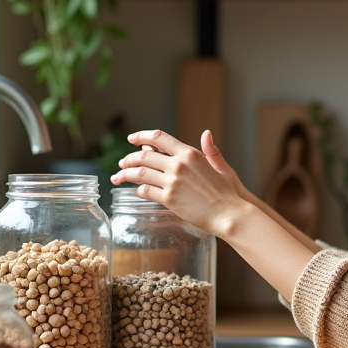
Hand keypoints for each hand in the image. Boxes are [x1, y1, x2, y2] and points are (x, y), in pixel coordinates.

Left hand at [111, 129, 248, 235]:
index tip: (132, 139)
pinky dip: (138, 190)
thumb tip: (206, 133)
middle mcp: (179, 164)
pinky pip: (145, 191)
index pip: (159, 137)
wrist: (229, 213)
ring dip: (125, 174)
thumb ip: (210, 150)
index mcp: (190, 153)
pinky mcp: (169, 199)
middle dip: (128, 158)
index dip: (141, 136)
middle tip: (122, 163)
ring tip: (118, 177)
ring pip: (140, 173)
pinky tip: (137, 191)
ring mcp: (173, 181)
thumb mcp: (220, 167)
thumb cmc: (227, 192)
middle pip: (144, 155)